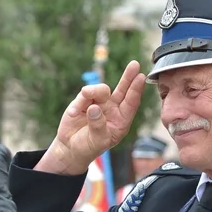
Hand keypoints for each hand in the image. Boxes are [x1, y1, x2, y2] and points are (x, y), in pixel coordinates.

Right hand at [38, 60, 146, 174]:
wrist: (70, 147)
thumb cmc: (89, 146)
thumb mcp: (97, 141)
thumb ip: (97, 125)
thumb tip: (94, 108)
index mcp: (121, 120)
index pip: (131, 103)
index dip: (135, 90)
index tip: (141, 77)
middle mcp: (113, 109)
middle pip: (122, 90)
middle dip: (128, 77)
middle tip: (135, 65)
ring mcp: (99, 103)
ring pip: (100, 90)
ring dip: (93, 92)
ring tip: (84, 96)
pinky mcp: (84, 100)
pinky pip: (84, 94)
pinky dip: (78, 103)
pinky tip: (73, 113)